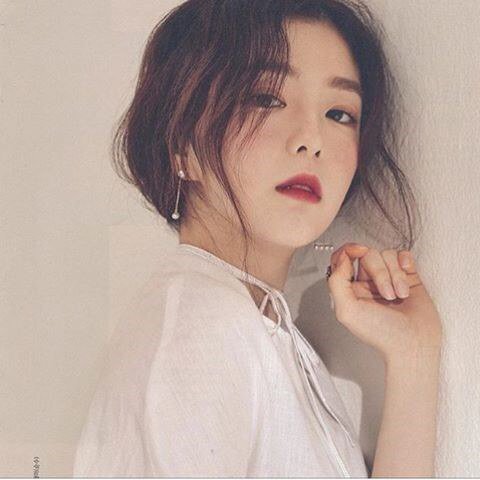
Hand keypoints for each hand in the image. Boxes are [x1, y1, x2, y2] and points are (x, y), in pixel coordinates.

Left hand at [326, 243, 442, 361]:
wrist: (414, 344)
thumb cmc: (382, 334)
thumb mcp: (347, 311)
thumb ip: (337, 283)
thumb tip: (340, 259)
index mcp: (350, 289)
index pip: (343, 259)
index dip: (350, 250)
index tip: (359, 251)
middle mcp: (367, 282)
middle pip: (368, 255)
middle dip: (380, 272)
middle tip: (387, 294)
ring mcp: (388, 278)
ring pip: (387, 255)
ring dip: (395, 275)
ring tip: (400, 295)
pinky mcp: (407, 277)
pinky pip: (403, 256)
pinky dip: (406, 264)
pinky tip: (408, 277)